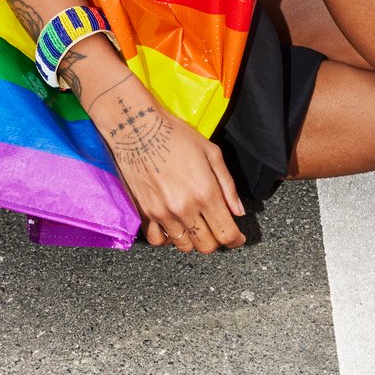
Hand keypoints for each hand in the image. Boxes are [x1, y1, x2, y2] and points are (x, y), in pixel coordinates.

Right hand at [87, 72, 246, 252]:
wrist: (137, 128)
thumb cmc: (175, 135)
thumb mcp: (211, 153)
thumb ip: (228, 185)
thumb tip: (238, 212)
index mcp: (205, 193)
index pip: (227, 234)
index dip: (236, 240)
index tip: (237, 238)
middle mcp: (184, 208)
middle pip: (207, 246)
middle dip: (217, 240)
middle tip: (216, 227)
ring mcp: (161, 213)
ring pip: (184, 246)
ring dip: (194, 240)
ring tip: (195, 225)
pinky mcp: (143, 213)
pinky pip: (158, 240)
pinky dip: (168, 239)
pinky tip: (173, 227)